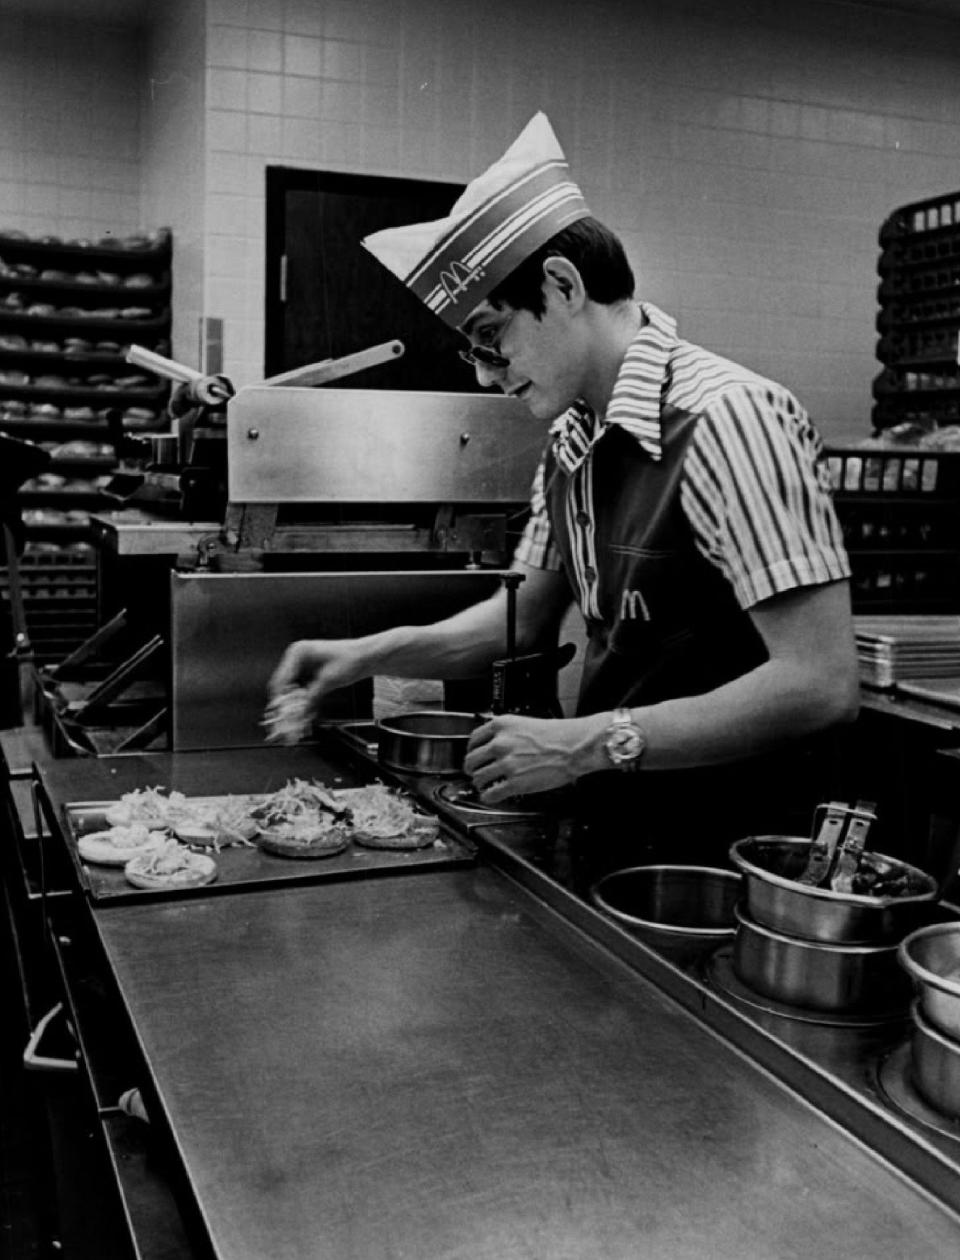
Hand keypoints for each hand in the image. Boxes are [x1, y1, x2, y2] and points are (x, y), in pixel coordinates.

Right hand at [264, 639, 366, 743]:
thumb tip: (298, 712)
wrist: (365, 658)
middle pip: (283, 686)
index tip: (280, 714)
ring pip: (291, 692)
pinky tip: (305, 716)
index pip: (281, 678)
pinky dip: (303, 705)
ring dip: (294, 707)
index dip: (279, 698)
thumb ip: (311, 696)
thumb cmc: (350, 660)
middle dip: (286, 705)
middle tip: (285, 722)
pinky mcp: (308, 677)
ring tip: (295, 723)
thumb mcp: (328, 680)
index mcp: (298, 652)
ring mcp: (302, 668)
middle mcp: (296, 659)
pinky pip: (300, 693)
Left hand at [463, 713, 605, 801]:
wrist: (574, 746)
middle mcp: (500, 744)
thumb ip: (506, 732)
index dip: (471, 750)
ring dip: (479, 784)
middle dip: (472, 769)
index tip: (473, 755)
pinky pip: (490, 794)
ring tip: (484, 785)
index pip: (473, 739)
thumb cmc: (557, 735)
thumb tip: (493, 743)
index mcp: (501, 726)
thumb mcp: (525, 723)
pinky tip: (491, 796)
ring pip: (478, 778)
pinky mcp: (514, 783)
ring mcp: (506, 764)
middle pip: (471, 760)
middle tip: (475, 772)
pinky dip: (488, 797)